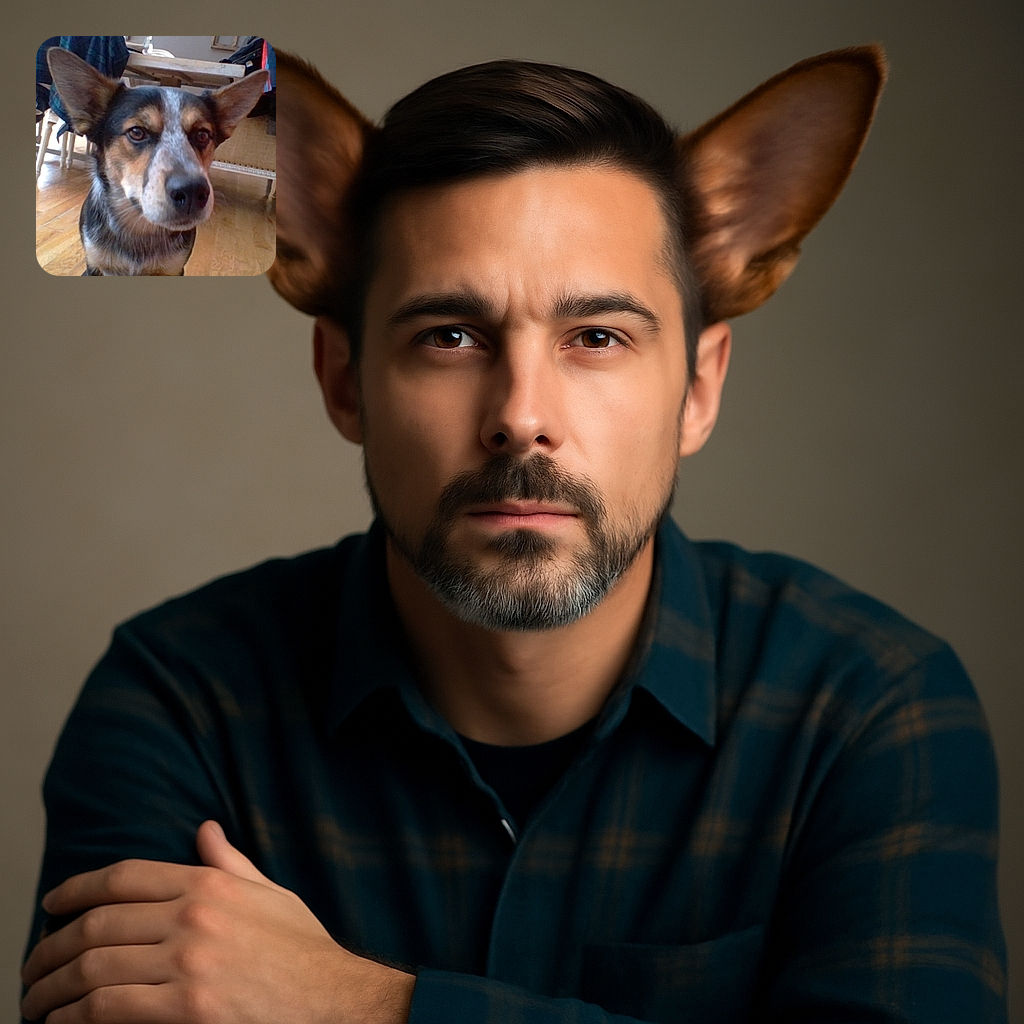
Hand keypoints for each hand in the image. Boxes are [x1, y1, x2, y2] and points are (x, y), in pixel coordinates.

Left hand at [21, 821, 414, 1022]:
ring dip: (52, 988)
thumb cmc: (303, 950)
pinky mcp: (187, 1010)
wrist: (334, 1000)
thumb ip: (229, 863)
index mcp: (210, 884)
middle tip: (33, 965)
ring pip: (94, 967)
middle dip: (52, 946)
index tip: (52, 903)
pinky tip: (63, 1022)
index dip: (77, 888)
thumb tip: (204, 829)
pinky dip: (74, 1017)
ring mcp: (188, 964)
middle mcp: (194, 916)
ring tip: (37, 1000)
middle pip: (98, 923)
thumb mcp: (271, 894)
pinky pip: (107, 1009)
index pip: (124, 876)